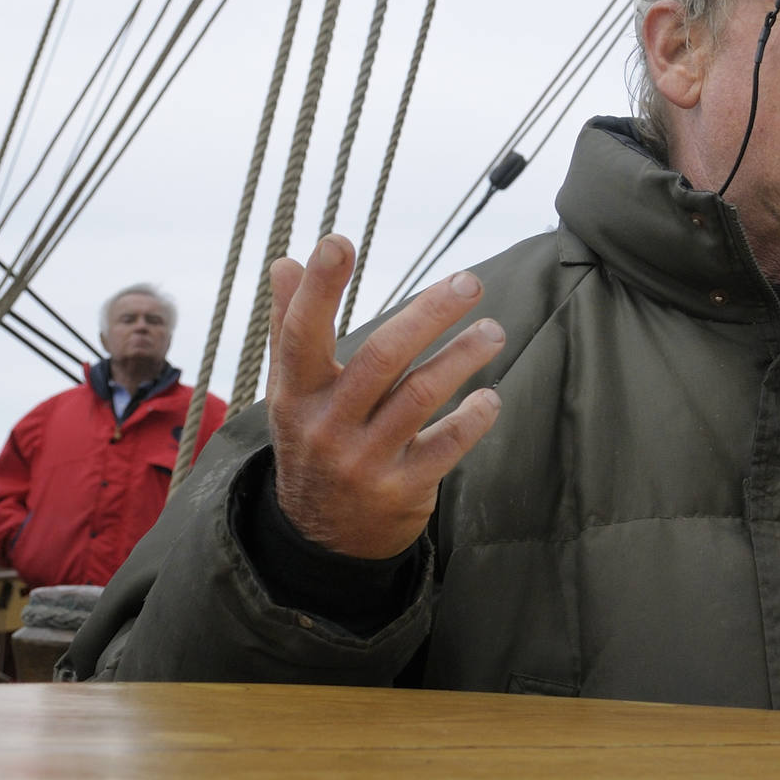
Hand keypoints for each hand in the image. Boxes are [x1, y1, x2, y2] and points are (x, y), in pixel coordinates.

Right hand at [267, 235, 505, 559]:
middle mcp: (326, 426)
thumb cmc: (316, 440)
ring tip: (493, 331)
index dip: (318, 289)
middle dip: (428, 314)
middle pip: (380, 357)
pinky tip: (491, 396)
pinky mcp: (401, 488)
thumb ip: (291, 327)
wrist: (323, 539)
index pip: (301, 334)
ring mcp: (363, 460)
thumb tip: (285, 261)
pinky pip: (445, 446)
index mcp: (295, 395)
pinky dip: (472, 418)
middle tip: (469, 281)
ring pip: (419, 396)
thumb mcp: (294, 393)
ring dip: (462, 358)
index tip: (337, 241)